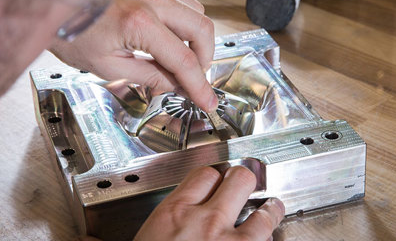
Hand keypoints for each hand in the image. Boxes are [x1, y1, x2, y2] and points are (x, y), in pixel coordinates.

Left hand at [50, 0, 217, 111]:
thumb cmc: (69, 29)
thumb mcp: (107, 65)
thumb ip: (148, 76)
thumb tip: (174, 85)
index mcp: (138, 23)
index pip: (184, 60)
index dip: (199, 85)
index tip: (207, 100)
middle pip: (203, 29)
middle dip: (205, 58)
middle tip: (193, 76)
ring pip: (197, 12)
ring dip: (196, 39)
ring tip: (179, 57)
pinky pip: (182, 1)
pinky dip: (184, 22)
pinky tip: (170, 36)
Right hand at [134, 166, 284, 240]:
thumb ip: (138, 233)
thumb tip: (109, 234)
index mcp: (174, 216)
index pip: (203, 175)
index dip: (213, 175)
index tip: (215, 179)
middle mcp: (207, 223)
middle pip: (239, 180)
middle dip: (243, 180)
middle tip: (244, 185)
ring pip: (265, 213)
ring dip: (270, 210)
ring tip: (272, 208)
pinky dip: (270, 239)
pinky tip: (269, 238)